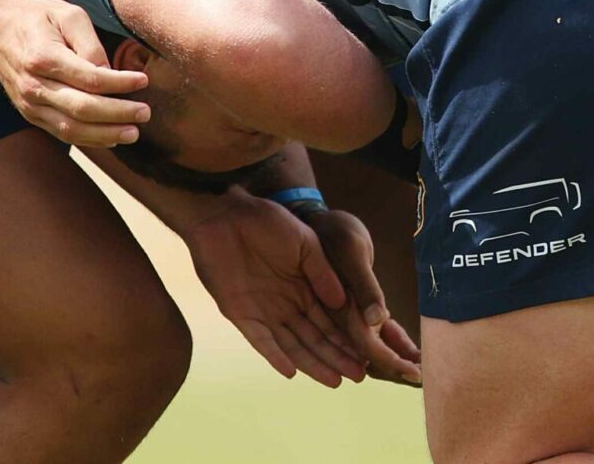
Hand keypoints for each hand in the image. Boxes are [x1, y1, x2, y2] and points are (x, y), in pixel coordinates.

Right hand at [0, 0, 148, 148]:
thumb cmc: (36, 18)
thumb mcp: (66, 14)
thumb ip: (90, 44)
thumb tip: (110, 73)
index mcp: (44, 57)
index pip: (89, 79)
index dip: (120, 83)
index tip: (143, 81)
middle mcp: (34, 85)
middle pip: (82, 109)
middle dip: (118, 114)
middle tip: (145, 113)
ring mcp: (30, 104)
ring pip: (72, 129)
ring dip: (106, 135)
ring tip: (133, 132)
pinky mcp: (30, 114)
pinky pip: (62, 133)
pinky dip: (89, 139)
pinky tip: (111, 138)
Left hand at [183, 193, 366, 386]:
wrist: (224, 214)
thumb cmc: (266, 221)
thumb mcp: (304, 242)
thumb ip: (322, 271)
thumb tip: (343, 303)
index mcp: (305, 287)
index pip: (331, 319)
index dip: (348, 337)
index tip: (369, 354)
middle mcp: (287, 304)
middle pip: (315, 337)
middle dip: (337, 357)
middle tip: (358, 376)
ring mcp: (264, 311)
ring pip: (292, 345)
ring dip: (313, 363)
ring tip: (334, 380)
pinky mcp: (240, 314)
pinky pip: (260, 340)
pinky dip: (275, 356)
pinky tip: (291, 371)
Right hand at [307, 208, 421, 386]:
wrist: (324, 221)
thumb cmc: (335, 232)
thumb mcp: (351, 251)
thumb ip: (363, 285)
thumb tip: (377, 320)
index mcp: (336, 309)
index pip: (363, 346)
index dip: (388, 361)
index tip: (414, 372)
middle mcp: (339, 318)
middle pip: (366, 355)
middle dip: (394, 369)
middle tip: (422, 379)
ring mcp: (346, 314)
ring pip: (372, 347)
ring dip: (394, 359)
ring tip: (421, 369)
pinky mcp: (355, 306)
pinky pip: (377, 330)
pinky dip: (394, 341)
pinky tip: (413, 350)